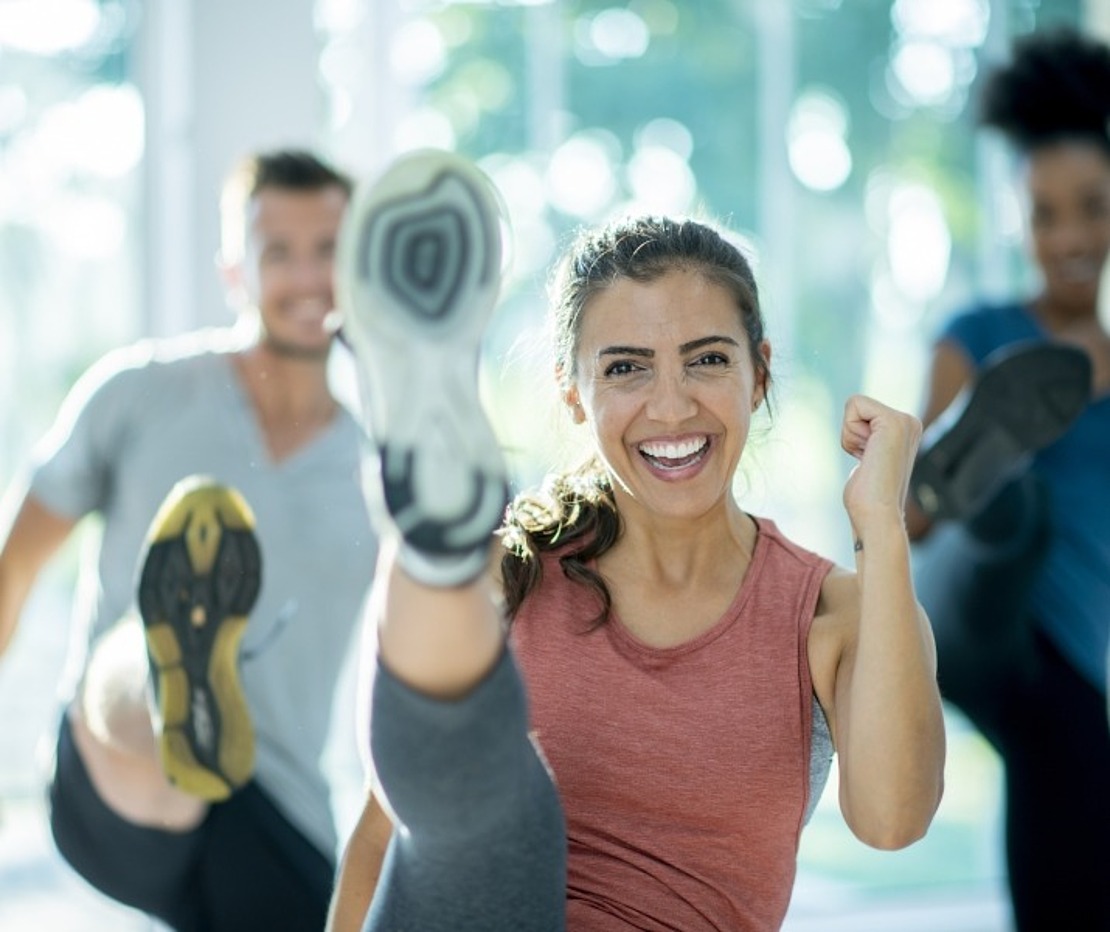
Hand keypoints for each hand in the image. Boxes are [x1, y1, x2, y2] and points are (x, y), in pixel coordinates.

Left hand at [840, 394, 921, 526]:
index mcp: (905, 430)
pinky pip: (854, 405)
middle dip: (851, 435)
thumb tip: (867, 452)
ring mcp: (905, 421)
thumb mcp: (869, 461)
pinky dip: (850, 434)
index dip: (852, 437)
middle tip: (868, 462)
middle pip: (856, 405)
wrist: (878, 517)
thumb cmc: (867, 498)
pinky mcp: (894, 422)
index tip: (868, 461)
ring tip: (869, 462)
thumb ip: (869, 445)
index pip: (859, 410)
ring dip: (851, 437)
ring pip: (854, 405)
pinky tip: (867, 457)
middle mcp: (910, 422)